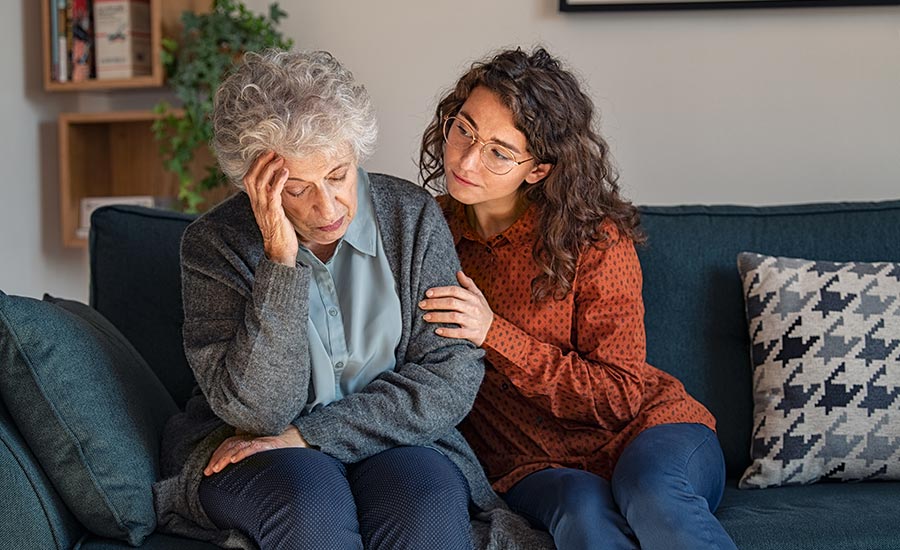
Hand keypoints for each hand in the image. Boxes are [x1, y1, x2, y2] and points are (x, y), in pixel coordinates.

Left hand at [203, 425, 307, 475]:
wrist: (303, 438)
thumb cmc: (285, 446)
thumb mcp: (264, 448)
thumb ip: (251, 451)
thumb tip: (239, 462)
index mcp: (250, 437)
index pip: (228, 444)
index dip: (217, 455)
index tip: (209, 469)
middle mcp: (253, 436)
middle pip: (229, 445)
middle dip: (216, 459)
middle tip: (208, 472)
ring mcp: (261, 439)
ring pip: (237, 446)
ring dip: (225, 458)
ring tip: (216, 468)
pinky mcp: (269, 443)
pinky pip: (253, 447)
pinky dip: (242, 453)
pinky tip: (234, 460)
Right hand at [244, 151, 297, 265]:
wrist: (280, 250)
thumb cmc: (280, 231)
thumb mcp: (274, 211)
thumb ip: (273, 198)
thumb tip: (279, 185)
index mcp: (255, 202)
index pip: (248, 179)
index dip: (255, 165)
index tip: (266, 154)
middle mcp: (257, 204)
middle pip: (251, 177)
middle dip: (260, 162)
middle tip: (272, 152)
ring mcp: (264, 208)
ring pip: (260, 183)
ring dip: (270, 168)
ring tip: (280, 158)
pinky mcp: (273, 213)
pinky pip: (273, 193)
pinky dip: (278, 181)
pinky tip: (285, 172)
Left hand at [419, 271, 493, 345]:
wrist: (493, 331)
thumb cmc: (481, 311)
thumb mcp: (478, 296)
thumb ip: (468, 284)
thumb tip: (459, 272)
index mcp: (473, 297)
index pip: (455, 291)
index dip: (440, 291)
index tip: (427, 293)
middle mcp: (474, 308)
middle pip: (452, 303)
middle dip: (435, 303)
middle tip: (422, 305)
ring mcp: (474, 322)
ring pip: (454, 317)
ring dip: (438, 316)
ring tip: (425, 317)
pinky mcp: (473, 334)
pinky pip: (459, 333)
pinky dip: (447, 332)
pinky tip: (437, 331)